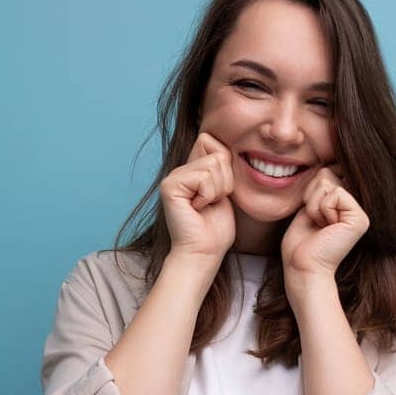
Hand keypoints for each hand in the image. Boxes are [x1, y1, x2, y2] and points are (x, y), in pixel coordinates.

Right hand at [161, 131, 235, 264]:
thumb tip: (225, 147)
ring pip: (213, 165)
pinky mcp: (170, 186)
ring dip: (217, 190)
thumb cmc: (215, 229)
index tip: (219, 192)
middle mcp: (180, 170)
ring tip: (205, 206)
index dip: (226, 167)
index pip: (213, 141)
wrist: (203, 252)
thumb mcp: (225, 191)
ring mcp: (173, 177)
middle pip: (218, 154)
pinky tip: (197, 208)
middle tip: (212, 202)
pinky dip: (208, 195)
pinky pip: (204, 178)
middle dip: (225, 181)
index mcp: (193, 170)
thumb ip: (222, 168)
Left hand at [280, 165, 368, 286]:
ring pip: (326, 181)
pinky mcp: (359, 218)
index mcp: (346, 203)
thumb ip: (319, 186)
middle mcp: (356, 206)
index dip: (310, 190)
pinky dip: (321, 209)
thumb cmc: (301, 242)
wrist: (303, 268)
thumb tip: (325, 165)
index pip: (325, 171)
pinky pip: (333, 194)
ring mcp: (360, 212)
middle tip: (316, 221)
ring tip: (320, 225)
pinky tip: (326, 228)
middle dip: (311, 196)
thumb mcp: (309, 205)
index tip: (312, 215)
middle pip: (325, 172)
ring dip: (314, 204)